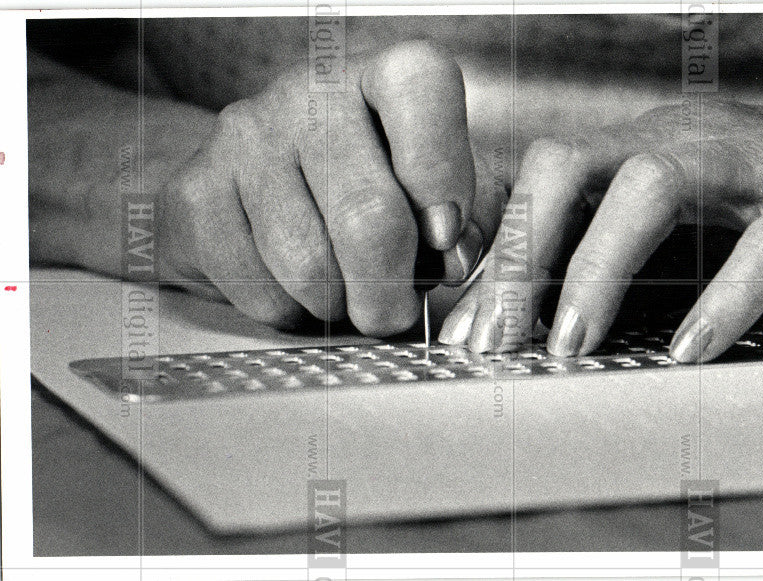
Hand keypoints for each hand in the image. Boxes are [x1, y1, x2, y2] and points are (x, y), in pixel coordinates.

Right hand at [157, 41, 502, 333]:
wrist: (262, 187)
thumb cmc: (375, 190)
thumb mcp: (442, 191)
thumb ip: (474, 219)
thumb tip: (452, 258)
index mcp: (384, 76)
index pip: (421, 85)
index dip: (441, 171)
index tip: (445, 235)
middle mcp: (309, 91)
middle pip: (367, 213)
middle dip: (391, 289)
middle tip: (394, 311)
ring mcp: (245, 136)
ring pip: (308, 263)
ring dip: (338, 305)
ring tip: (344, 295)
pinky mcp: (195, 190)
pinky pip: (255, 286)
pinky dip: (287, 312)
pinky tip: (294, 290)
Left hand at [438, 101, 762, 360]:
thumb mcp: (676, 220)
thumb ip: (602, 257)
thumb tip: (513, 317)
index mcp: (638, 146)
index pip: (538, 183)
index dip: (495, 257)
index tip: (466, 336)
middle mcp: (682, 138)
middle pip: (569, 163)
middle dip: (522, 253)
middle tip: (500, 341)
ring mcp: (754, 159)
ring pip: (651, 185)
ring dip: (598, 268)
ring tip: (573, 346)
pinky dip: (727, 296)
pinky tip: (693, 349)